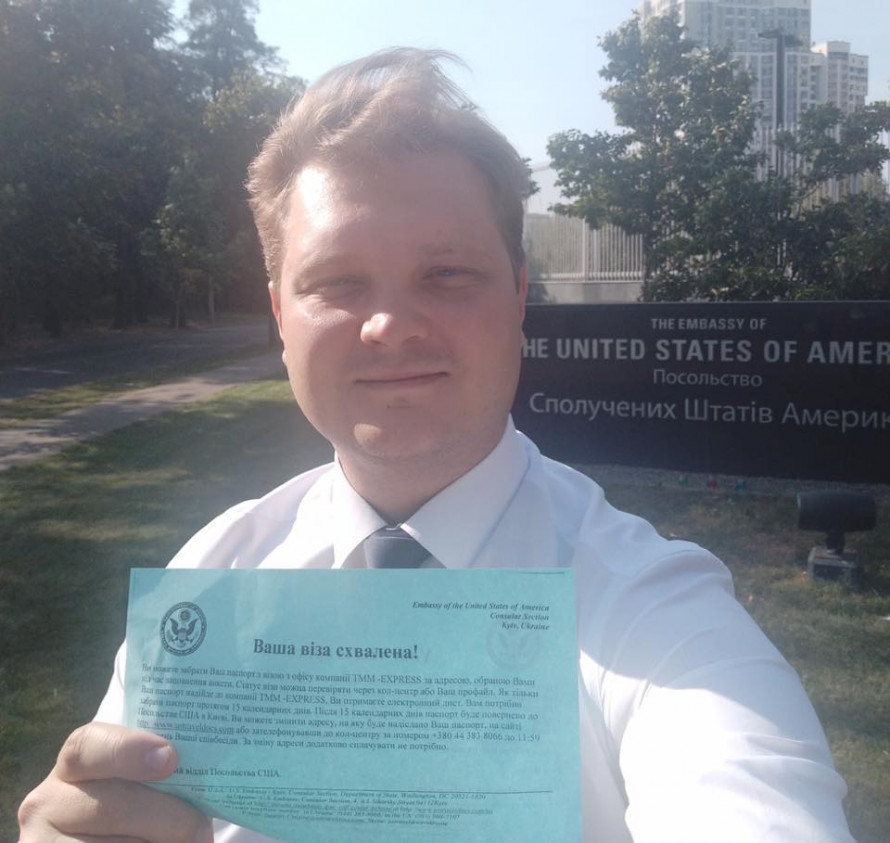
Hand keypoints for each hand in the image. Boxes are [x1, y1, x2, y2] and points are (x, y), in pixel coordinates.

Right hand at [18, 721, 212, 841]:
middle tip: (203, 829)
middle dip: (169, 819)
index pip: (88, 747)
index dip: (128, 750)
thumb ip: (159, 767)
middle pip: (114, 807)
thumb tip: (212, 765)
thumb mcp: (137, 778)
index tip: (170, 758)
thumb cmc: (138, 799)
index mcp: (73, 764)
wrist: (102, 834)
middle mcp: (47, 804)